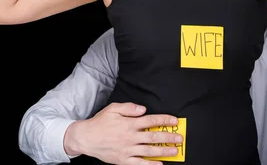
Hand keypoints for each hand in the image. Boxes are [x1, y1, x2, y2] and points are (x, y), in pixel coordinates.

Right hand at [63, 102, 182, 164]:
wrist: (86, 138)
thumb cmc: (100, 122)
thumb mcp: (113, 108)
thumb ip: (129, 108)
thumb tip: (143, 109)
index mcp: (129, 124)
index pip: (150, 121)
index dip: (164, 121)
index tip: (174, 121)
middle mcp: (130, 137)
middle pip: (153, 137)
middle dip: (168, 138)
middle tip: (179, 138)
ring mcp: (127, 150)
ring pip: (149, 151)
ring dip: (163, 151)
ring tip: (174, 151)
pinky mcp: (123, 160)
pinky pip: (139, 164)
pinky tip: (160, 164)